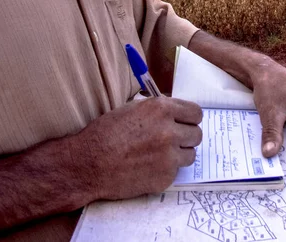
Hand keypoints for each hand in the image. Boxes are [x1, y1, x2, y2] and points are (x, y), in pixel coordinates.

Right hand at [70, 97, 201, 199]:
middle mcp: (169, 131)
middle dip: (186, 137)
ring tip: (159, 155)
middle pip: (197, 134)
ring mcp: (169, 155)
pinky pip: (176, 171)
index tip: (186, 123)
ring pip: (191, 154)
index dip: (190, 119)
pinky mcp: (166, 176)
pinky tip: (149, 167)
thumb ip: (158, 109)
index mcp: (162, 109)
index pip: (196, 113)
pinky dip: (166, 170)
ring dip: (179, 154)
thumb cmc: (106, 134)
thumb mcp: (132, 109)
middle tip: (172, 141)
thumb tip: (175, 111)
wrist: (88, 164)